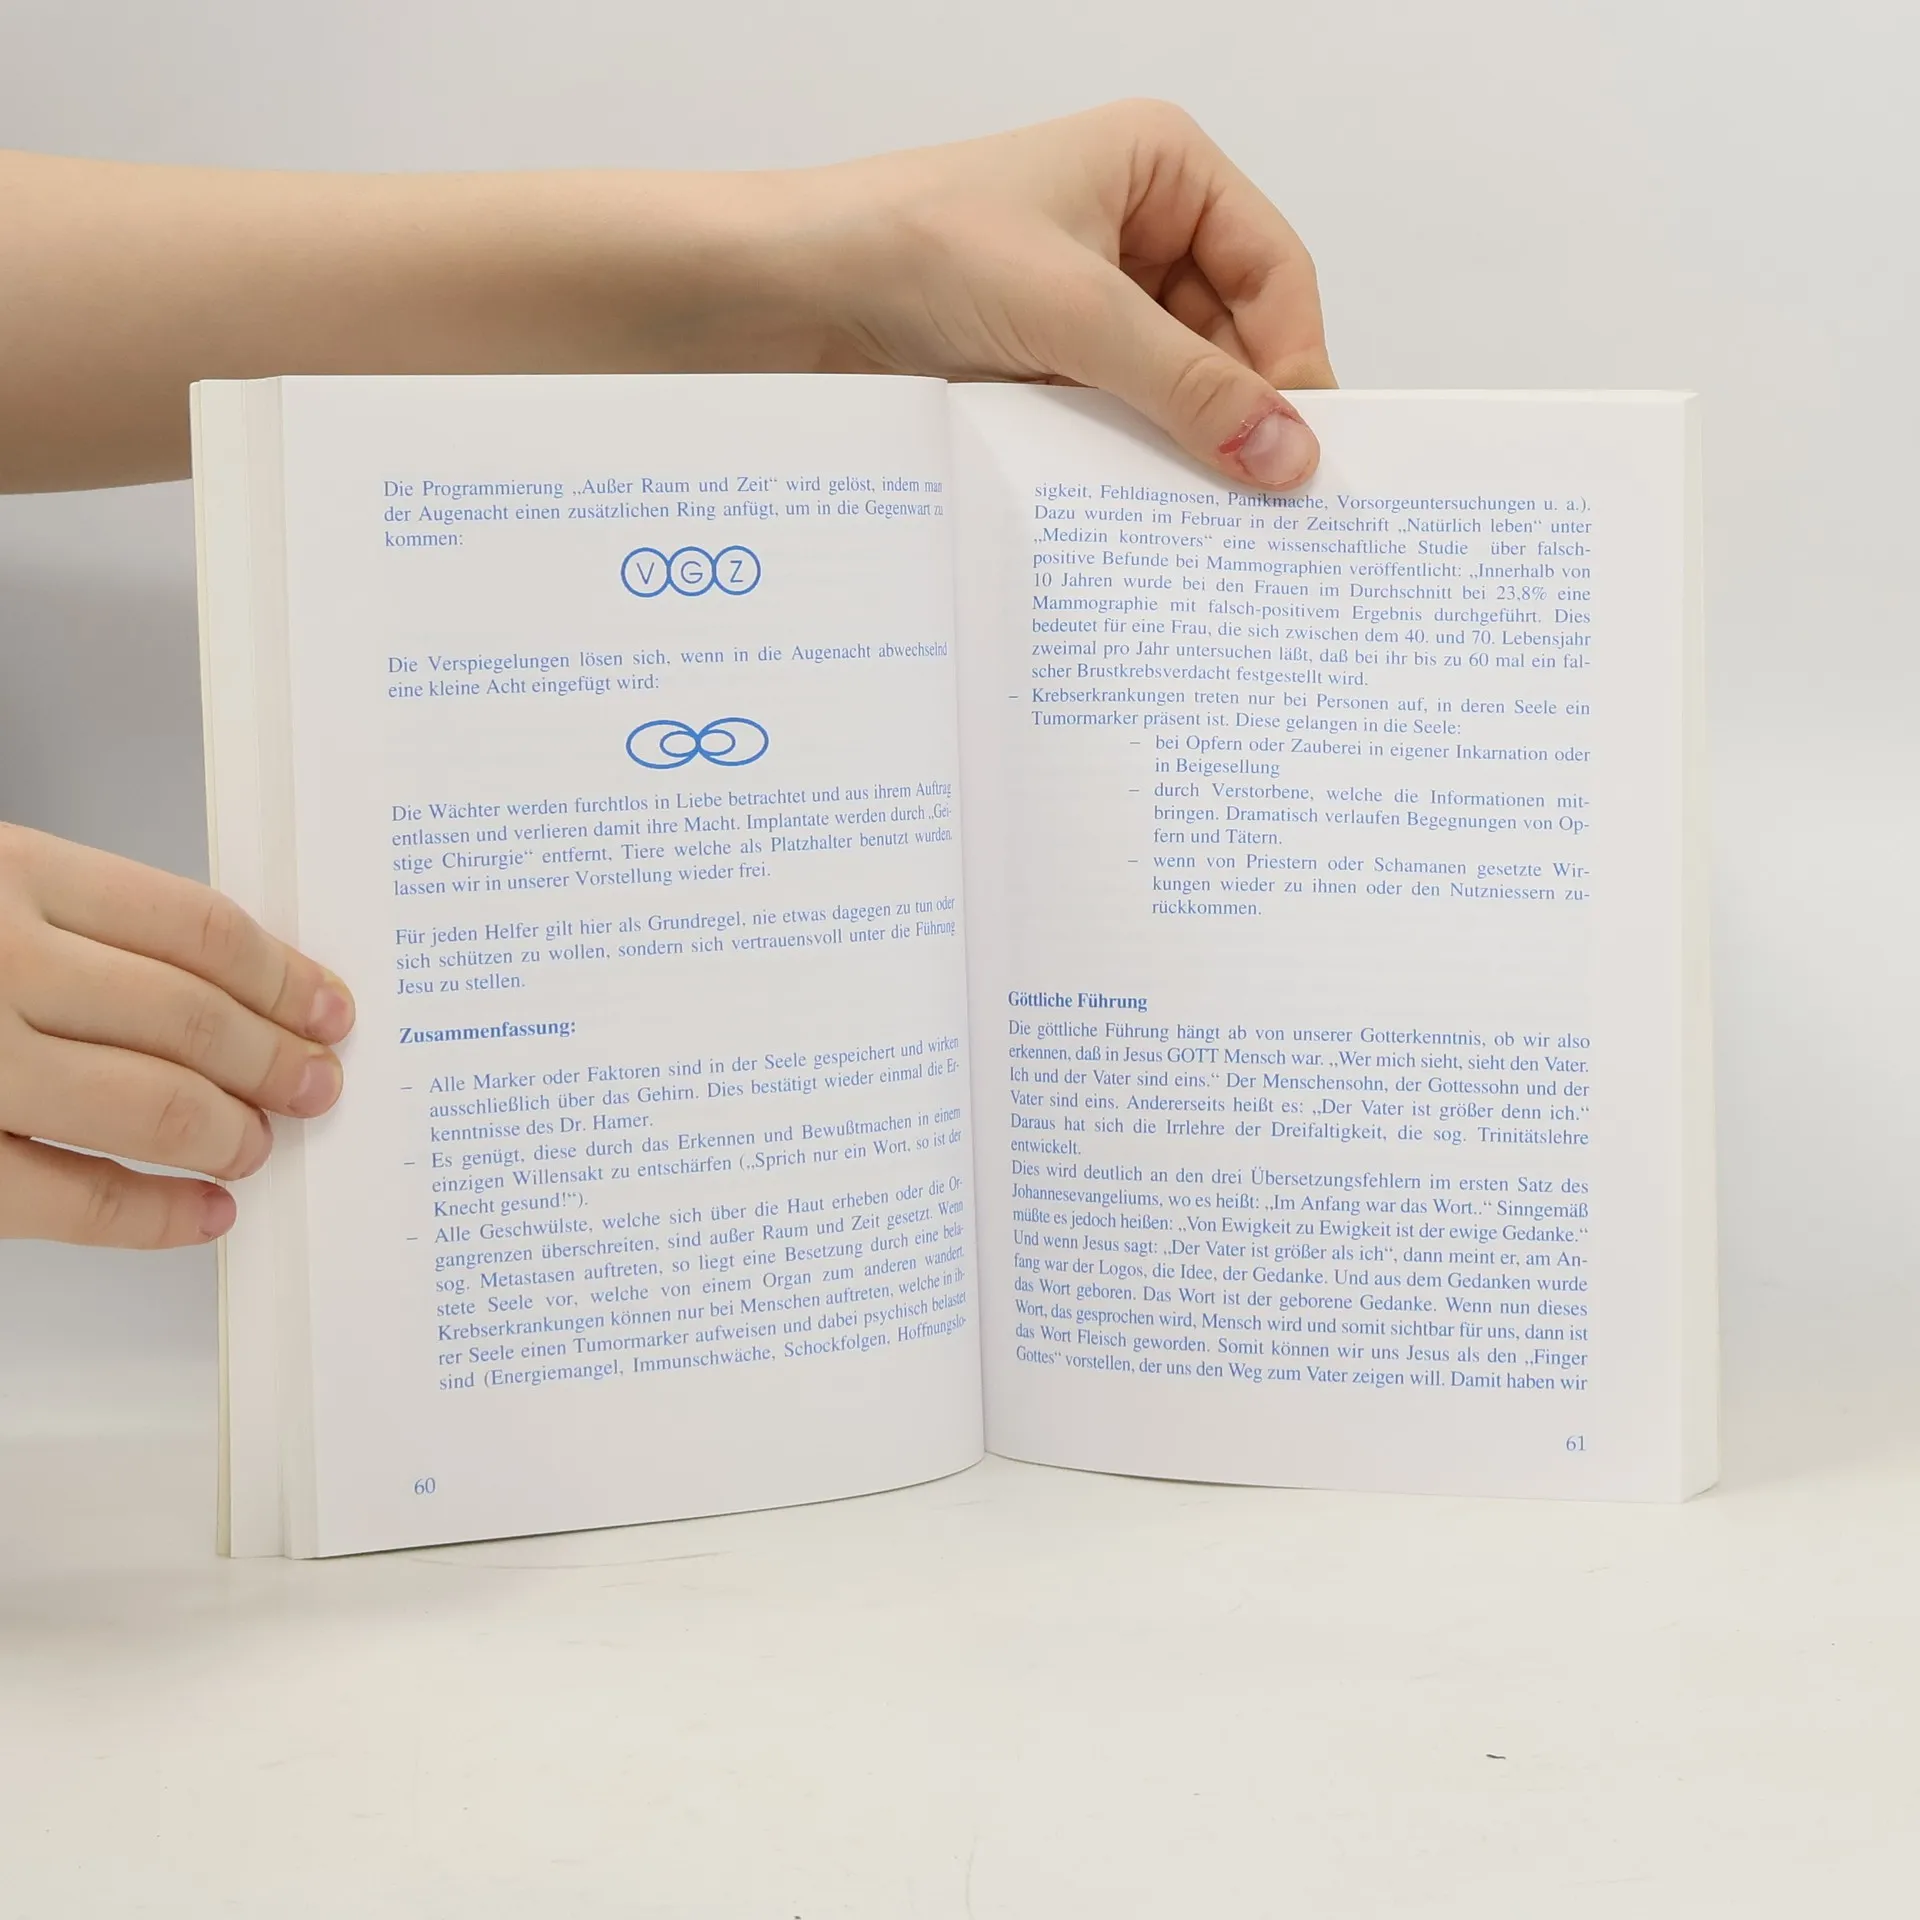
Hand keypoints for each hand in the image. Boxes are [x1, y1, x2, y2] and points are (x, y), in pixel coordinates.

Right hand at [0, 825, 353, 1247]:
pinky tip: (204, 1215)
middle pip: (189, 1017)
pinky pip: (66, 1197)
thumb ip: (69, 920)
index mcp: (7, 870)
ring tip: (263, 1145)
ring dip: (228, 1132)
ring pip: (148, 1103)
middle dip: (274, 1060)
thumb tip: (218, 988)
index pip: (195, 927)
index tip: (327, 1006)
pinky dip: (152, 1215)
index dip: (281, 975)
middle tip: (319, 1083)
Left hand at [3, 104, 1330, 489]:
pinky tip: (1131, 516)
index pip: (1277, 277)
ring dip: (1179, 452)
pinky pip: (1115, 420)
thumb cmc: (904, 250)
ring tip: (1196, 527)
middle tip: (1262, 517)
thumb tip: (1293, 458)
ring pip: (1175, 390)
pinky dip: (1126, 466)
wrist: (774, 296)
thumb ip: (1191, 391)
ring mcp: (1084, 302)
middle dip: (1240, 420)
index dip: (1296, 368)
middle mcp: (1131, 228)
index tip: (1305, 461)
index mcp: (1161, 167)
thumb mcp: (1072, 316)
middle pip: (1233, 340)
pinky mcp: (1038, 365)